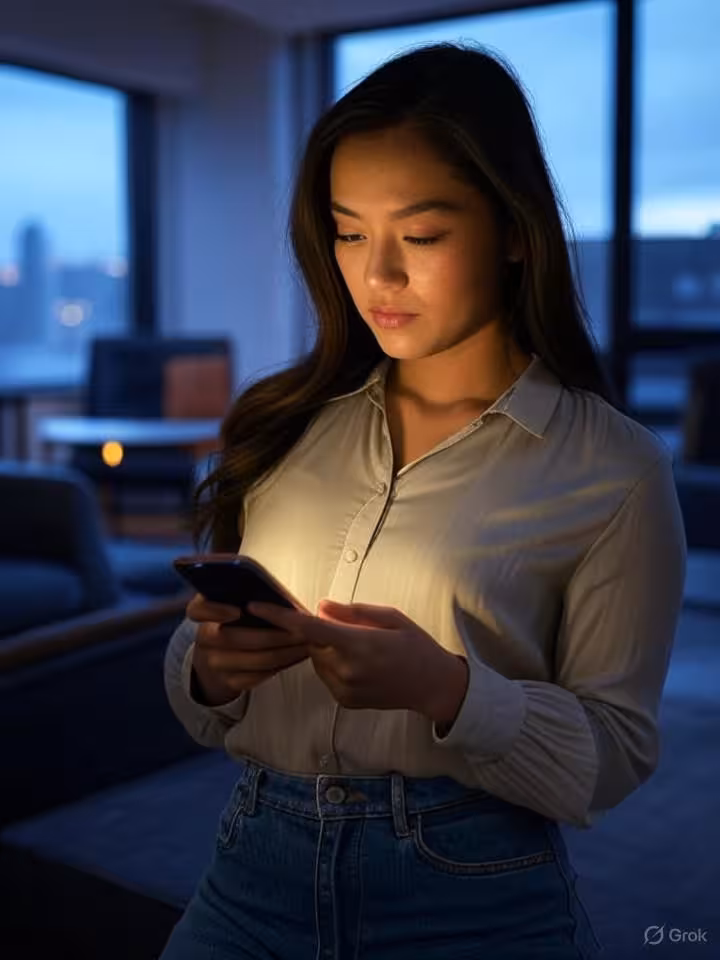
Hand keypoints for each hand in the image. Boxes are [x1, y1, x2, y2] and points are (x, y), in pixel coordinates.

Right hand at [186, 594, 309, 705]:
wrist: (218, 657)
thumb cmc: (236, 620)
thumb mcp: (235, 602)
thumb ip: (250, 593)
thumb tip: (281, 595)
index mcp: (203, 612)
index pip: (197, 610)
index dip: (215, 610)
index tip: (238, 610)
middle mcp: (204, 638)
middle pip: (232, 639)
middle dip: (272, 635)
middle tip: (300, 630)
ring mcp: (214, 663)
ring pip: (251, 660)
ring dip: (283, 652)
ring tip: (306, 643)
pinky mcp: (228, 681)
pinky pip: (256, 677)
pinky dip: (279, 666)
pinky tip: (296, 656)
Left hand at [247, 599, 468, 725]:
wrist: (433, 686)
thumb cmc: (415, 645)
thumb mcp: (390, 617)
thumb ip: (352, 613)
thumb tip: (319, 607)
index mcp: (358, 644)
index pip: (309, 628)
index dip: (279, 617)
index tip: (255, 607)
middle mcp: (347, 670)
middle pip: (311, 644)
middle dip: (315, 631)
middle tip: (338, 623)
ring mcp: (345, 689)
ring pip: (317, 661)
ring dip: (324, 648)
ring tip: (355, 644)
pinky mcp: (346, 701)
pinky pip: (327, 676)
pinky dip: (333, 665)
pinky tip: (359, 662)